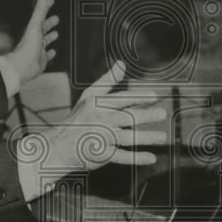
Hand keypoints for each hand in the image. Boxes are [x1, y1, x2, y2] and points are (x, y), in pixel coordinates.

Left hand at [3, 0, 58, 85]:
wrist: (24, 65)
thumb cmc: (28, 46)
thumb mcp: (35, 25)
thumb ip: (40, 11)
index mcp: (34, 29)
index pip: (41, 15)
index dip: (46, 7)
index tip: (51, 0)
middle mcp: (35, 38)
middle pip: (43, 29)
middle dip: (49, 23)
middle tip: (56, 18)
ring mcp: (38, 49)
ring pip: (45, 41)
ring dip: (50, 37)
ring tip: (56, 33)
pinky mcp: (41, 59)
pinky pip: (47, 55)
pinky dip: (50, 53)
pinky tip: (53, 51)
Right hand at [18, 62, 166, 189]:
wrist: (59, 146)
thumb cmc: (78, 118)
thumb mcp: (89, 96)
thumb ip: (107, 80)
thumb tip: (121, 63)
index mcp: (99, 104)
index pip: (122, 99)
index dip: (139, 97)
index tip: (154, 97)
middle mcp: (101, 120)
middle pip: (127, 117)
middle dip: (145, 115)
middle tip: (162, 114)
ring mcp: (102, 137)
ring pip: (128, 137)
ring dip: (146, 137)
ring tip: (162, 137)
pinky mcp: (102, 154)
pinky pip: (122, 156)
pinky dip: (137, 158)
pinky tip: (151, 158)